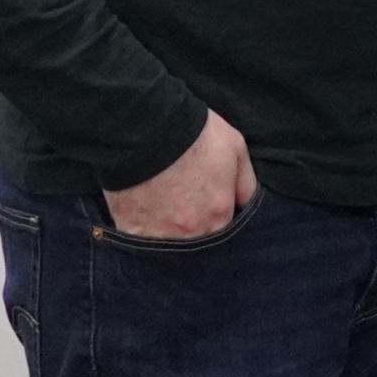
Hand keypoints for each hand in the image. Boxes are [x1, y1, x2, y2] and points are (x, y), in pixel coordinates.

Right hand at [103, 110, 255, 240]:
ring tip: (167, 212)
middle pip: (198, 245)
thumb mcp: (237, 151)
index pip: (227, 236)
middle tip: (189, 210)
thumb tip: (246, 204)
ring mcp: (158, 235)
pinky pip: (141, 242)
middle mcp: (190, 233)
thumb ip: (245, 184)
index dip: (220, 222)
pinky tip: (147, 214)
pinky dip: (145, 233)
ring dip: (171, 236)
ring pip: (170, 247)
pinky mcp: (129, 231)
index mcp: (219, 215)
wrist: (145, 130)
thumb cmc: (195, 136)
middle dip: (196, 232)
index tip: (213, 210)